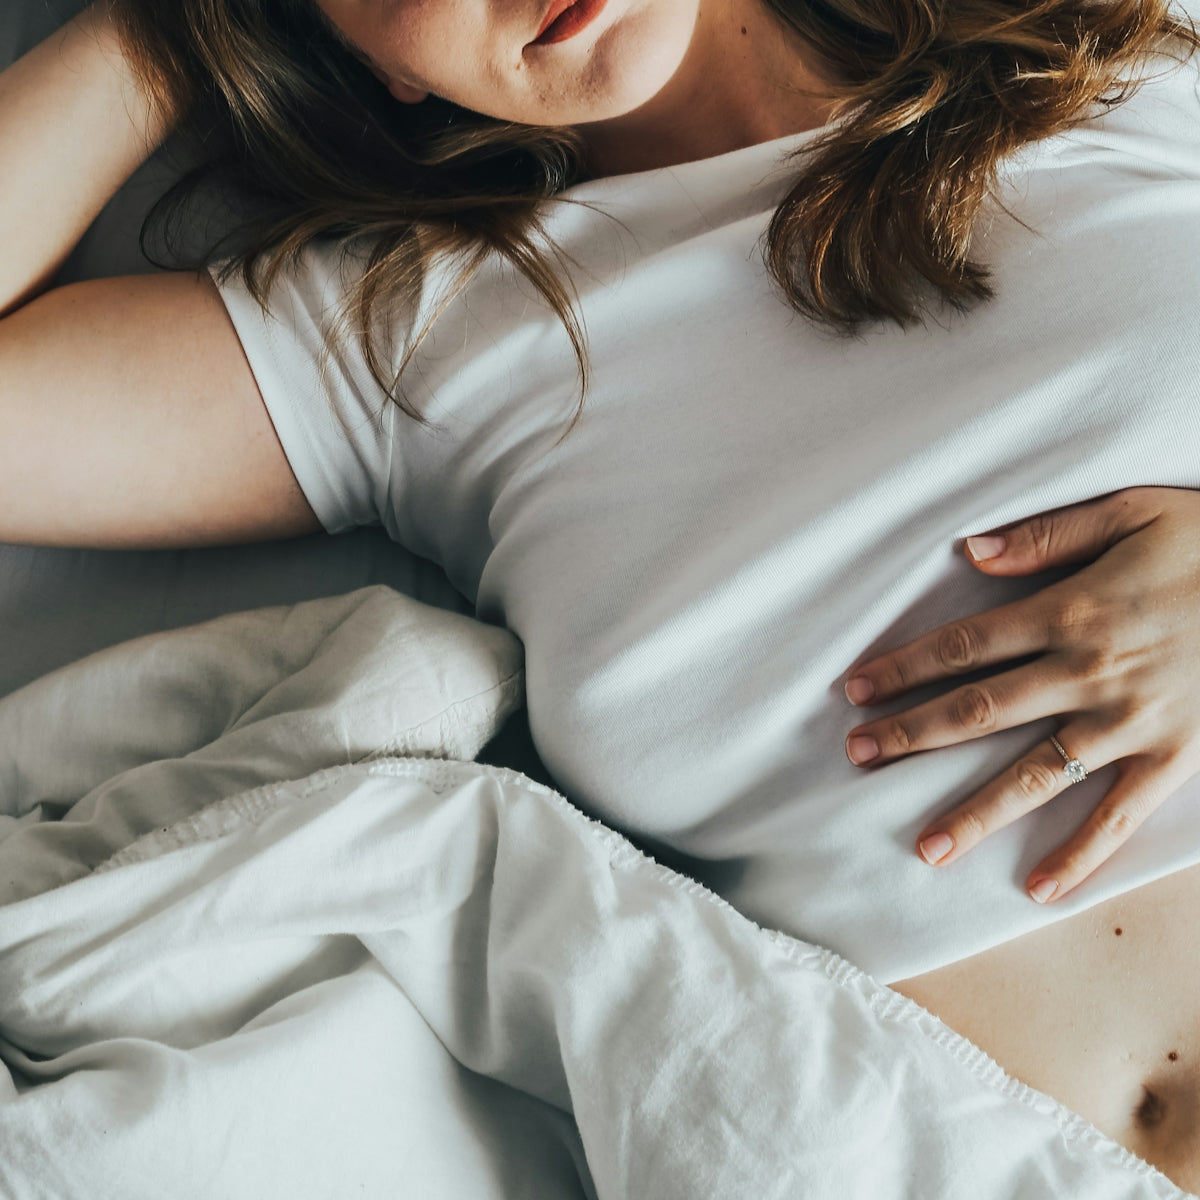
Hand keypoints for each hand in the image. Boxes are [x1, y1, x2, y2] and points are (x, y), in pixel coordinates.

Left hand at [842, 487, 1199, 902]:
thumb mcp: (1133, 511)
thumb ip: (1047, 535)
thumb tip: (969, 554)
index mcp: (1070, 609)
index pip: (962, 646)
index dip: (903, 669)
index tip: (854, 690)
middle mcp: (1088, 672)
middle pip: (979, 710)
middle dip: (911, 736)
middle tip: (857, 758)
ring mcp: (1131, 722)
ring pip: (1035, 774)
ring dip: (975, 811)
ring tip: (923, 847)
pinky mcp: (1174, 757)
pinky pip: (1119, 814)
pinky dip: (1080, 854)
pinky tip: (1038, 888)